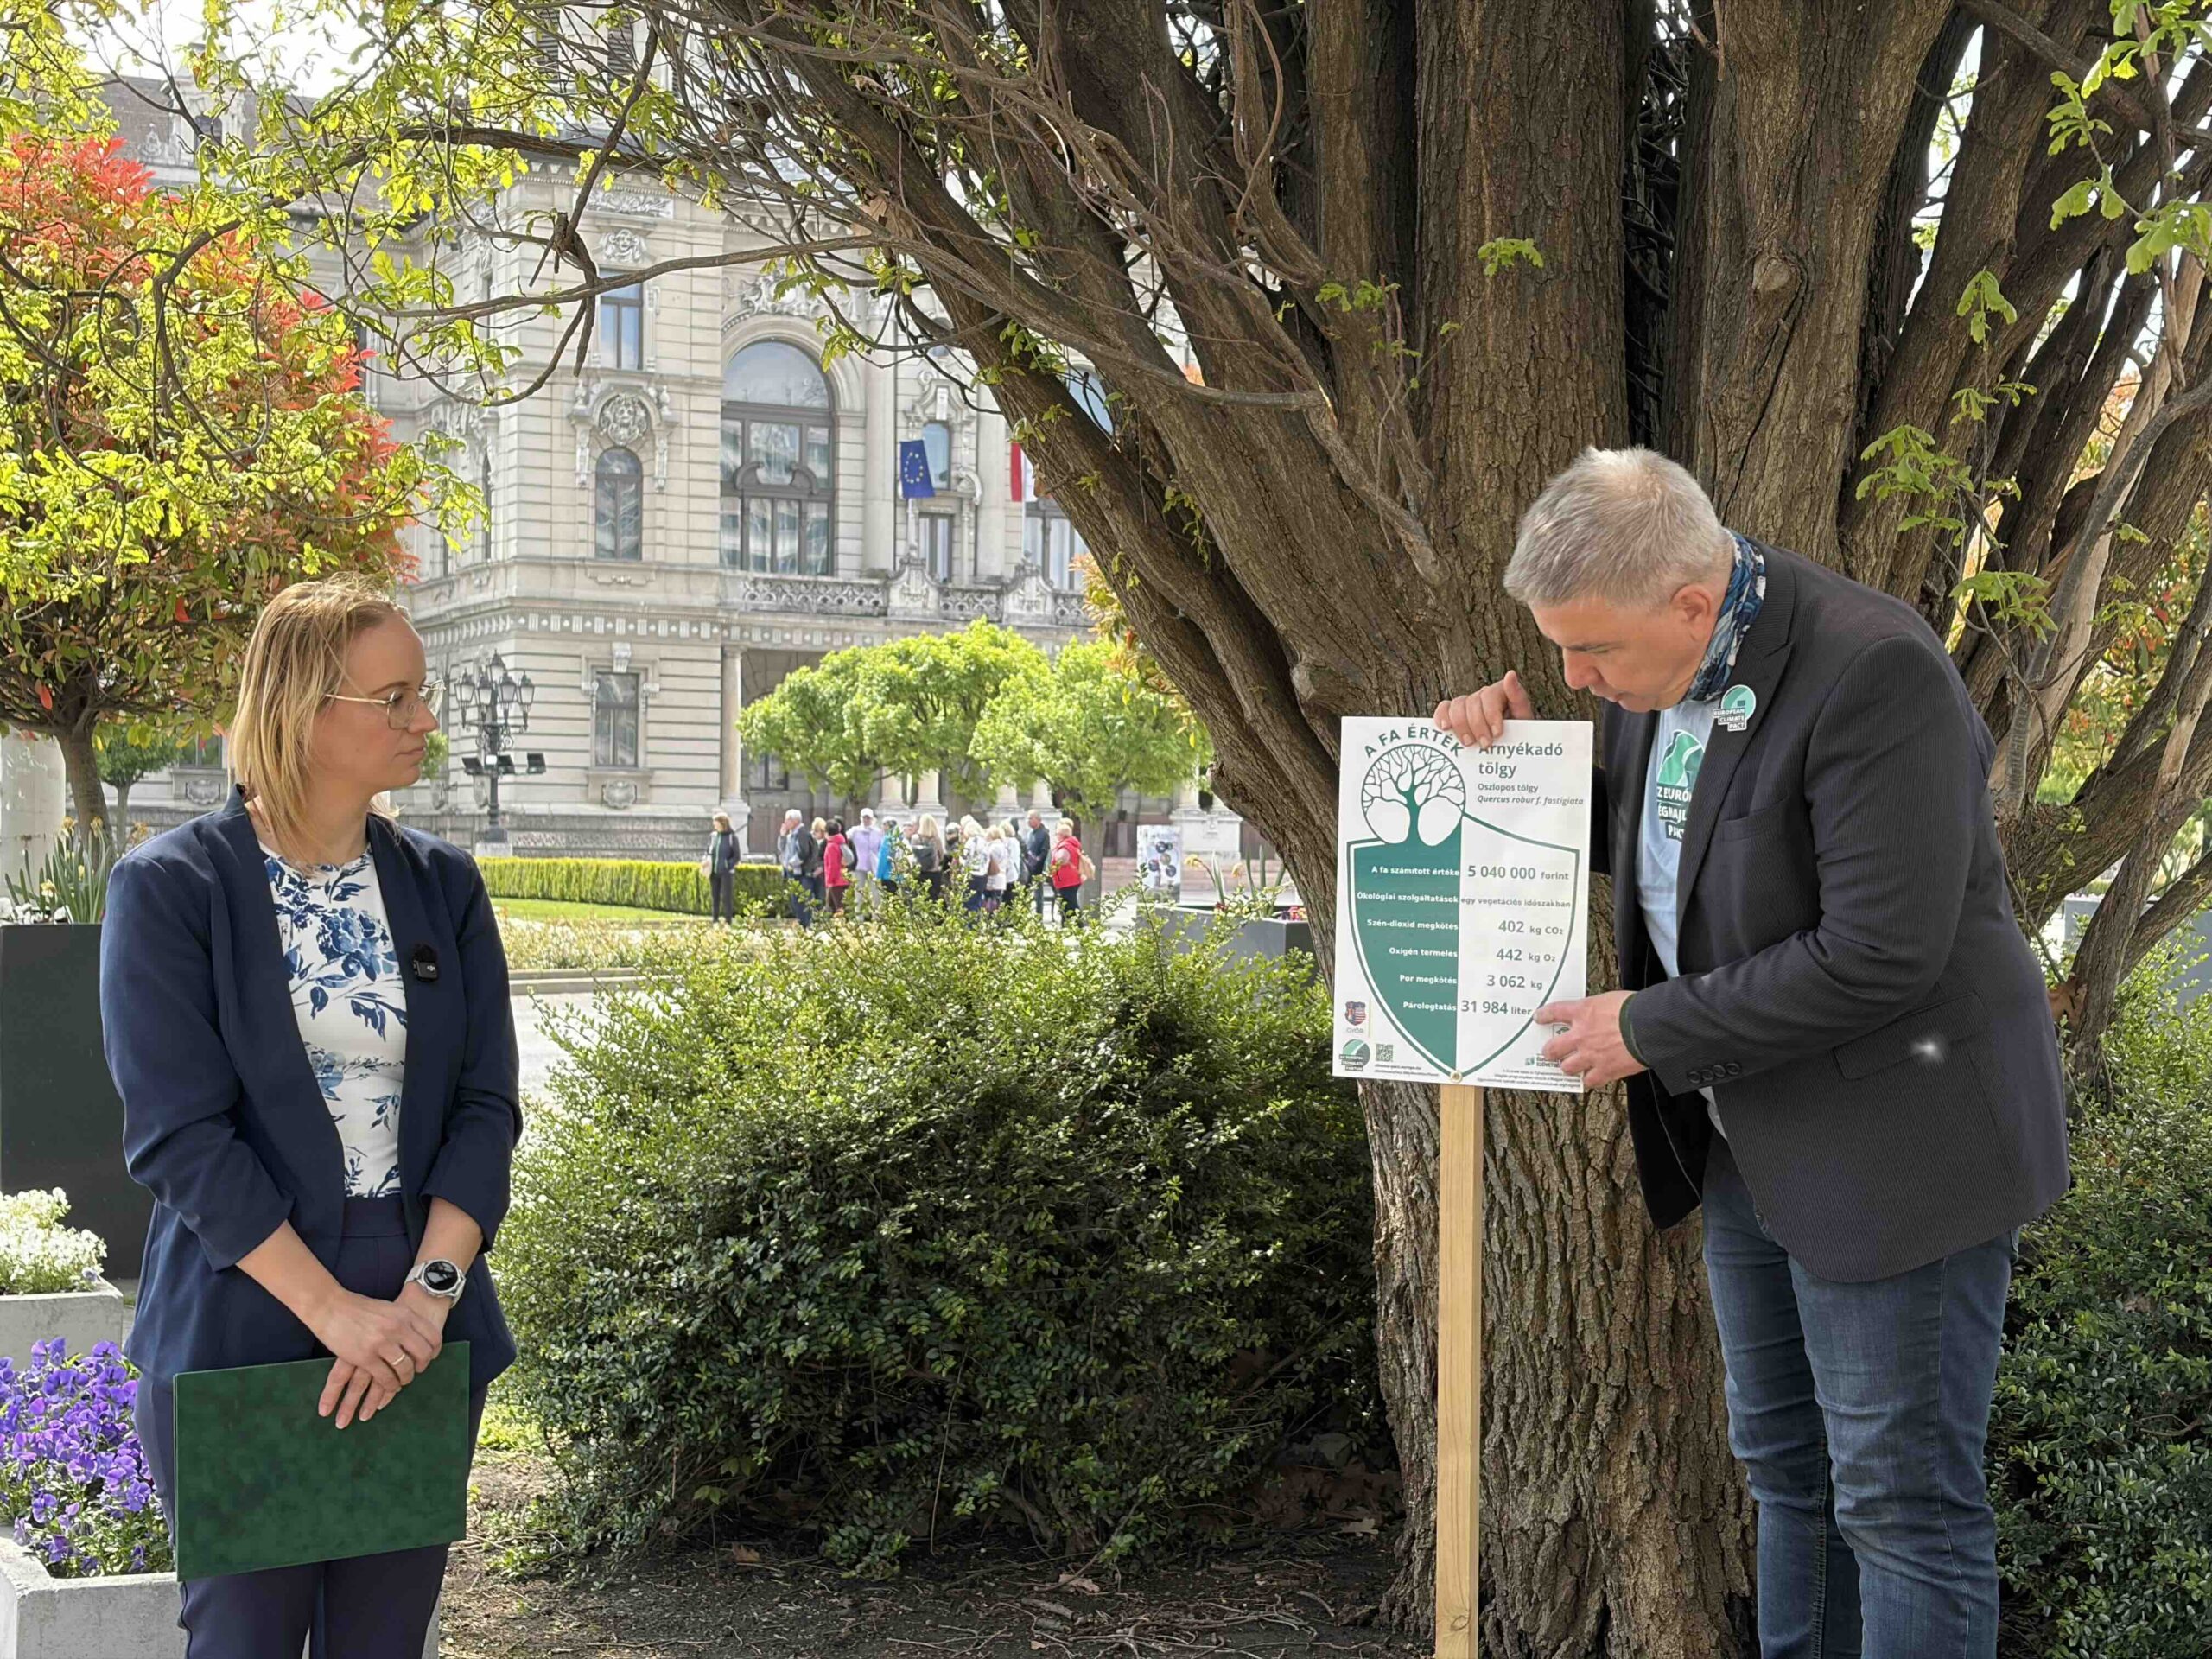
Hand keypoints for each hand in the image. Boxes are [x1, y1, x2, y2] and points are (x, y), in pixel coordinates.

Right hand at [310, 1289, 441, 1428]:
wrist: (330, 1306)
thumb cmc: (358, 1307)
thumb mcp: (389, 1309)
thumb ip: (404, 1321)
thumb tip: (418, 1337)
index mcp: (405, 1314)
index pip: (433, 1336)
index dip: (434, 1351)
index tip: (430, 1357)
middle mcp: (398, 1328)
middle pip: (423, 1354)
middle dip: (422, 1366)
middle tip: (416, 1371)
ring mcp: (382, 1343)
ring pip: (405, 1368)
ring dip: (406, 1378)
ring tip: (402, 1381)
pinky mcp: (365, 1357)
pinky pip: (385, 1377)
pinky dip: (390, 1385)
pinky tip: (389, 1386)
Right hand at [1434, 671, 1535, 748]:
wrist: (1511, 749)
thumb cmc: (1518, 733)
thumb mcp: (1524, 718)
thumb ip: (1518, 697)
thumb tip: (1510, 674)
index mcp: (1501, 692)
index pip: (1490, 695)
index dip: (1491, 714)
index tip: (1497, 732)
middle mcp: (1483, 695)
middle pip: (1473, 702)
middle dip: (1478, 725)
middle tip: (1486, 744)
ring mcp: (1468, 703)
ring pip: (1457, 706)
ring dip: (1462, 725)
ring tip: (1469, 743)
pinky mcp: (1454, 713)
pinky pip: (1444, 708)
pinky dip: (1442, 716)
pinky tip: (1445, 728)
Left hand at [1535, 991, 1645, 1088]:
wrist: (1650, 1026)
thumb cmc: (1636, 1008)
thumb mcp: (1610, 999)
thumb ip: (1598, 1008)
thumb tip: (1599, 1012)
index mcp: (1583, 1012)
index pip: (1555, 1011)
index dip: (1544, 1015)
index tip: (1539, 1017)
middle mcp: (1581, 1035)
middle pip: (1553, 1047)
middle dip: (1550, 1051)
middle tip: (1549, 1052)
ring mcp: (1591, 1055)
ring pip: (1568, 1067)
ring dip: (1568, 1067)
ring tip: (1569, 1067)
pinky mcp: (1605, 1070)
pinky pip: (1590, 1080)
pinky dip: (1590, 1079)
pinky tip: (1591, 1078)